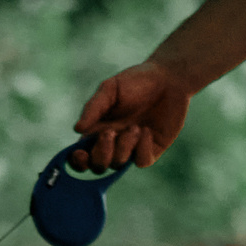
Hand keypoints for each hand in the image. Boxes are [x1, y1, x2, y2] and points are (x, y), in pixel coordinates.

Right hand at [71, 61, 193, 170]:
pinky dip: (142, 148)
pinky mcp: (152, 150)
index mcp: (97, 129)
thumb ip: (93, 108)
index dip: (77, 162)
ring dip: (123, 147)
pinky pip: (142, 161)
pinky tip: (147, 131)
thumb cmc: (135, 81)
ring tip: (135, 127)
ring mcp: (132, 148)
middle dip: (101, 154)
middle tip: (109, 133)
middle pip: (98, 166)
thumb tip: (77, 129)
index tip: (80, 154)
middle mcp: (113, 142)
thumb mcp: (110, 89)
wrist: (168, 79)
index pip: (82, 155)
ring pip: (118, 164)